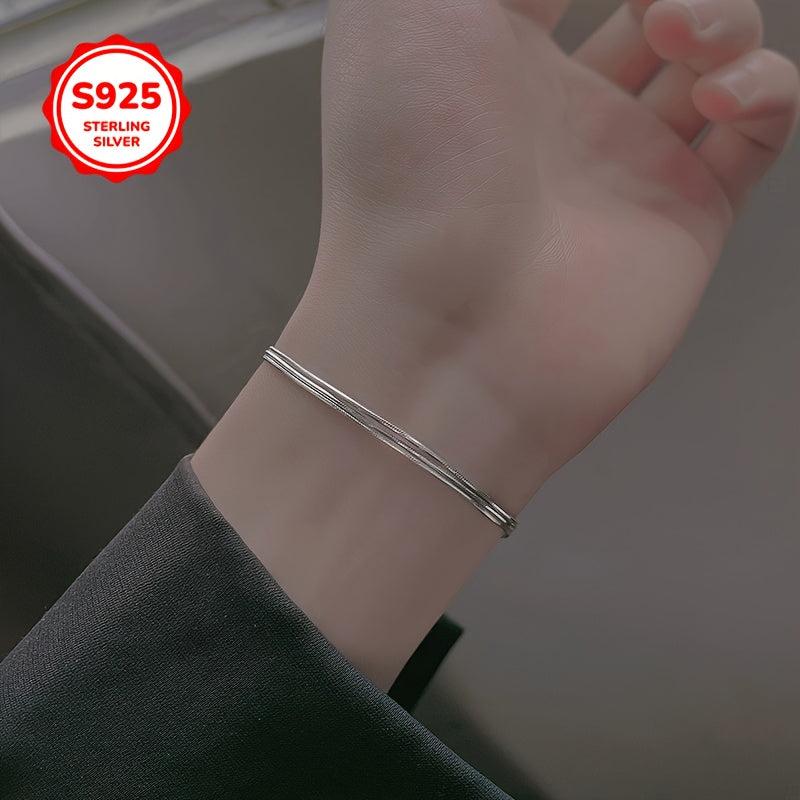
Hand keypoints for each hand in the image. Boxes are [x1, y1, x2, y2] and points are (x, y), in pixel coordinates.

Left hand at [195, 0, 797, 684]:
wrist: (446, 329)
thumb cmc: (403, 175)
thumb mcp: (398, 13)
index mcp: (487, 55)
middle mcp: (556, 112)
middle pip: (644, 9)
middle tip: (649, 4)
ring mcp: (625, 162)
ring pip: (709, 54)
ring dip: (719, 18)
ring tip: (674, 32)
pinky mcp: (686, 212)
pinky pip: (758, 126)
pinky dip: (766, 88)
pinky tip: (718, 96)